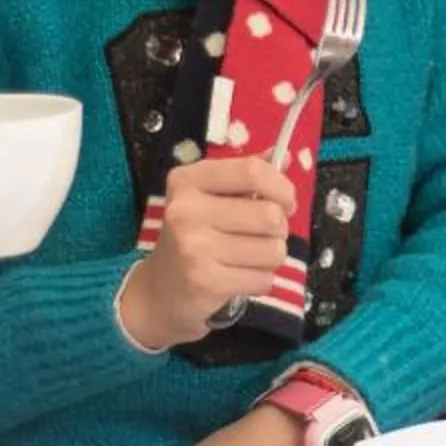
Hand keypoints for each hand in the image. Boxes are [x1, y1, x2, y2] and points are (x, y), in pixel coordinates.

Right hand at [113, 155, 295, 350]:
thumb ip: (246, 176)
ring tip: (248, 258)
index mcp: (188, 180)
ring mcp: (193, 247)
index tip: (285, 203)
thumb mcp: (210, 197)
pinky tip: (238, 278)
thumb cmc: (193, 237)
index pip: (252, 171)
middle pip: (270, 214)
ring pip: (273, 250)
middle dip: (279, 229)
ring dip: (270, 258)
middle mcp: (186, 210)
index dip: (282, 188)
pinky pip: (263, 278)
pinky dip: (260, 280)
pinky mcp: (205, 282)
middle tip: (262, 235)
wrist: (159, 290)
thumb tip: (284, 154)